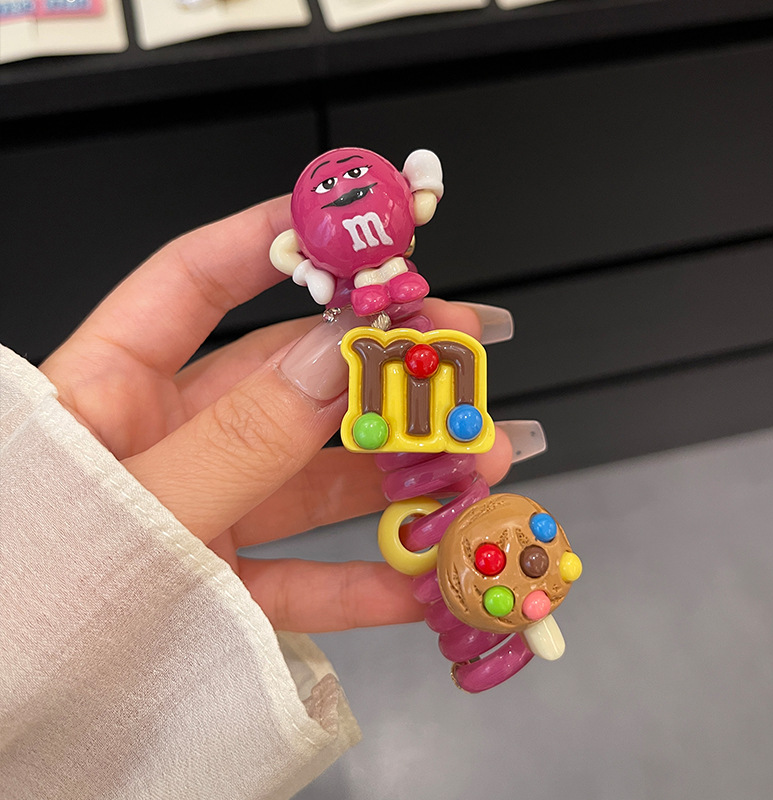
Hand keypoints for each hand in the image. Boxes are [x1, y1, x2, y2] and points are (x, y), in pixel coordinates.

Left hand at [40, 196, 511, 632]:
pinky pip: (307, 577)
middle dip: (381, 371)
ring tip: (477, 463)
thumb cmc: (29, 604)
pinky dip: (369, 580)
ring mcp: (203, 514)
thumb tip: (332, 359)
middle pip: (289, 383)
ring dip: (400, 476)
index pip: (194, 283)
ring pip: (316, 481)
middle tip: (456, 356)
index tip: (352, 228)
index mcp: (108, 393)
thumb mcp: (134, 511)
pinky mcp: (223, 588)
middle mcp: (165, 444)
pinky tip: (425, 576)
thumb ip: (237, 442)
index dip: (273, 244)